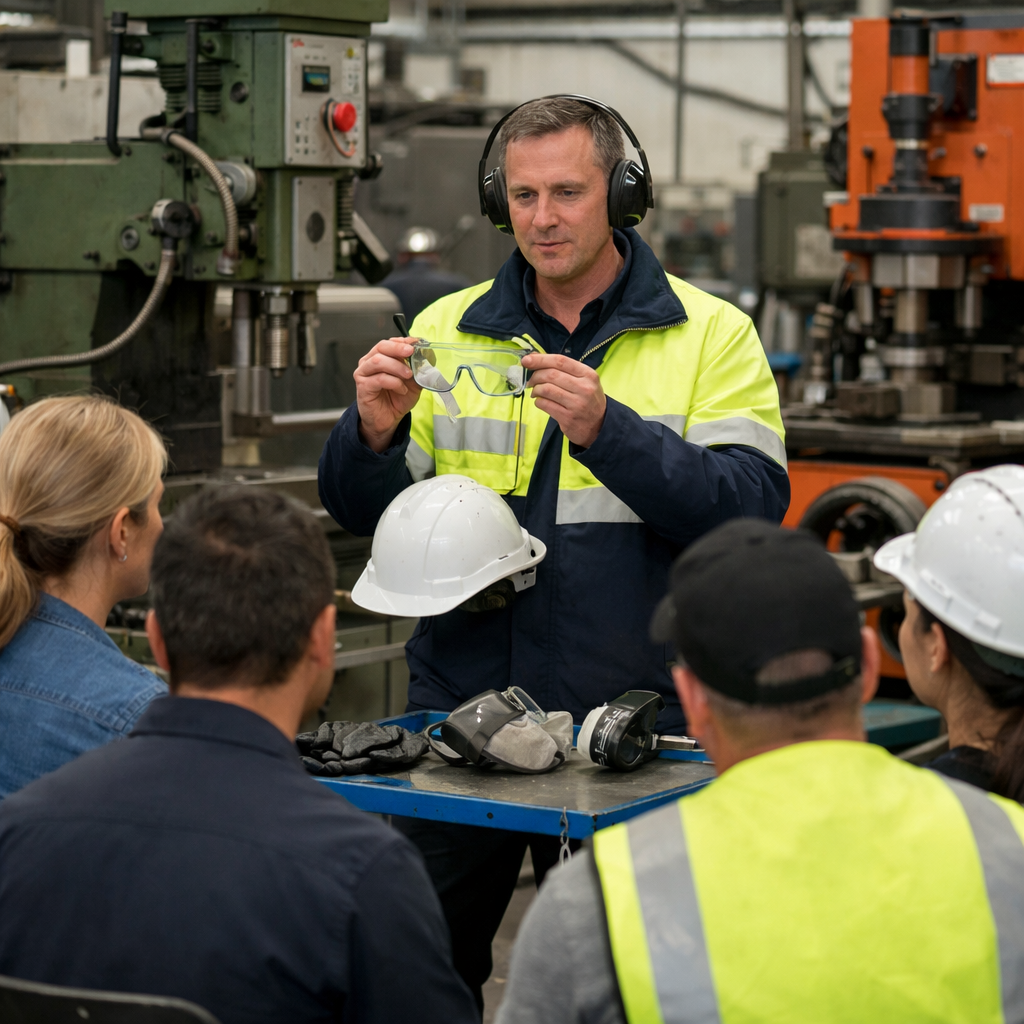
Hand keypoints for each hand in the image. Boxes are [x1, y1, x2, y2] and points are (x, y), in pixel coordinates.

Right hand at [354, 338, 422, 452]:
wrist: (388, 420)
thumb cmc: (397, 399)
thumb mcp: (413, 383)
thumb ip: (417, 370)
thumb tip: (427, 358)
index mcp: (381, 357)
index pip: (389, 342)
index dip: (403, 341)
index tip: (416, 343)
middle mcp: (369, 362)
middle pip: (381, 347)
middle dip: (398, 348)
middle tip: (411, 352)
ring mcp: (364, 373)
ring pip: (378, 361)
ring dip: (397, 366)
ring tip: (409, 376)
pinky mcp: (363, 386)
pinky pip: (379, 379)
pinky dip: (394, 383)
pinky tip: (402, 390)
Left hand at [522, 353, 606, 448]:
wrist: (599, 426)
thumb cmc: (588, 400)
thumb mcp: (584, 381)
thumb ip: (564, 370)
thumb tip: (535, 359)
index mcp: (588, 374)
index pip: (560, 361)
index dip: (541, 359)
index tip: (527, 360)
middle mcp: (584, 388)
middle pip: (551, 374)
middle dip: (535, 376)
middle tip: (530, 381)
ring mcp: (576, 404)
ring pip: (546, 389)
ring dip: (536, 389)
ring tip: (535, 392)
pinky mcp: (568, 418)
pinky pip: (545, 404)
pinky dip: (538, 401)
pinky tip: (541, 401)